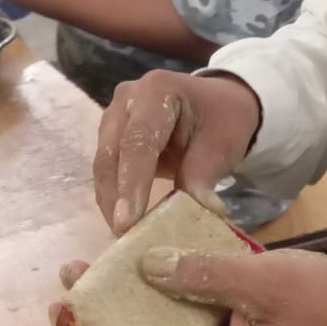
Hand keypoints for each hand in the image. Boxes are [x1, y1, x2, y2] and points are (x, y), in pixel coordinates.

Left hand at [49, 249, 326, 325]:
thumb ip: (206, 272)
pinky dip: (179, 299)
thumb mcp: (264, 280)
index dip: (101, 324)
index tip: (68, 292)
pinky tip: (162, 269)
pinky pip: (200, 322)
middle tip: (77, 274)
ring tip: (110, 266)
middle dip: (112, 310)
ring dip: (141, 302)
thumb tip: (149, 264)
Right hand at [94, 71, 261, 235]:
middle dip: (116, 196)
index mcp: (157, 90)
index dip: (132, 181)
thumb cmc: (222, 119)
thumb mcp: (221, 144)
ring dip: (111, 200)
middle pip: (112, 152)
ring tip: (123, 235)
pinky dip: (114, 196)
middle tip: (122, 235)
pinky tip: (123, 221)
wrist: (219, 104)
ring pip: (104, 164)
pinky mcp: (112, 136)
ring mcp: (115, 116)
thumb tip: (196, 213)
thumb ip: (202, 176)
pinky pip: (108, 170)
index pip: (138, 140)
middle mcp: (127, 99)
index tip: (127, 221)